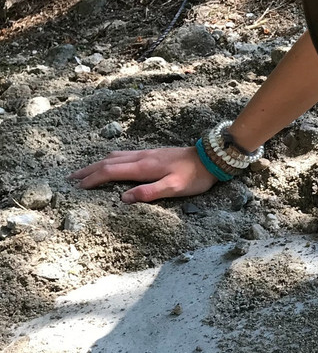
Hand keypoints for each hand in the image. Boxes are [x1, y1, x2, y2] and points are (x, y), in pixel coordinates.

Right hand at [69, 147, 217, 202]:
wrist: (211, 158)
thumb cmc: (194, 176)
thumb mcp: (174, 188)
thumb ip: (148, 192)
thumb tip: (123, 198)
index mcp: (143, 167)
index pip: (110, 171)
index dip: (93, 179)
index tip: (78, 187)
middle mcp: (141, 157)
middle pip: (108, 161)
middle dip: (88, 170)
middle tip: (71, 178)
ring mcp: (147, 153)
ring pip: (115, 156)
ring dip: (97, 164)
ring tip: (85, 171)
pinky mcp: (153, 153)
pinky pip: (124, 155)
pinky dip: (110, 160)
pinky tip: (111, 163)